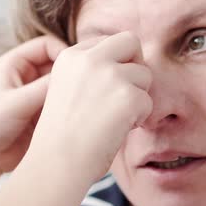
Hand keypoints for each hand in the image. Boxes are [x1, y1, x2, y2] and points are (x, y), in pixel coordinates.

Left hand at [0, 35, 67, 174]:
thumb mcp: (16, 102)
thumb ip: (46, 87)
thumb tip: (74, 74)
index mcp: (14, 64)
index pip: (47, 45)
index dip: (63, 52)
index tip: (76, 67)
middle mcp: (26, 77)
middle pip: (58, 65)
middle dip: (70, 74)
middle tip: (83, 85)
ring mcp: (35, 97)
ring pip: (62, 87)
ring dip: (70, 93)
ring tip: (79, 103)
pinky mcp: (43, 116)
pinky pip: (63, 106)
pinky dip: (70, 109)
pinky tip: (75, 116)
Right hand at [26, 31, 152, 181]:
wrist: (56, 163)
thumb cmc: (62, 137)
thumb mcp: (67, 91)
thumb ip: (91, 74)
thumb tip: (129, 66)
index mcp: (69, 57)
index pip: (108, 42)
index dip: (115, 64)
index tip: (108, 90)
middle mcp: (89, 59)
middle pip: (130, 41)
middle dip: (135, 64)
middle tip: (127, 93)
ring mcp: (109, 75)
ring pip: (144, 73)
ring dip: (138, 97)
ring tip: (117, 119)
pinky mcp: (127, 96)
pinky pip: (149, 101)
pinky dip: (140, 118)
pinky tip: (119, 130)